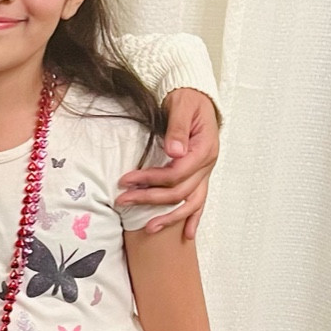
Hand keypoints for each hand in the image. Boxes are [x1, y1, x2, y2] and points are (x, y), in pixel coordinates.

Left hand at [118, 89, 218, 240]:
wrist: (196, 96)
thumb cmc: (187, 99)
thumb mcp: (181, 106)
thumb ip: (177, 128)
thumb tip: (174, 151)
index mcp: (204, 148)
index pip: (177, 173)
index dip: (150, 179)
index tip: (126, 180)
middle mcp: (207, 164)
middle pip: (179, 191)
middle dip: (149, 198)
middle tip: (122, 200)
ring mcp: (205, 172)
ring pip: (191, 202)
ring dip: (169, 217)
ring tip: (148, 228)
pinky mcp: (200, 175)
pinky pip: (199, 200)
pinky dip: (193, 217)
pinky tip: (186, 234)